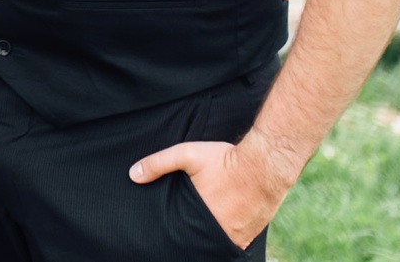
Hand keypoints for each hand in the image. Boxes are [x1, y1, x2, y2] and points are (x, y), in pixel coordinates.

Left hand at [129, 134, 293, 249]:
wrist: (266, 164)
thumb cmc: (226, 160)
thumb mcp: (188, 155)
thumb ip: (159, 164)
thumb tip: (132, 175)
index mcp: (202, 220)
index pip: (182, 237)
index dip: (176, 235)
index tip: (169, 230)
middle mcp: (221, 234)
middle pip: (200, 242)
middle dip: (192, 236)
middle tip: (185, 226)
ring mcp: (239, 238)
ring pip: (218, 244)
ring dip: (210, 236)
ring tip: (203, 224)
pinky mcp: (252, 235)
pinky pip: (235, 242)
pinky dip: (227, 235)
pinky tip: (222, 223)